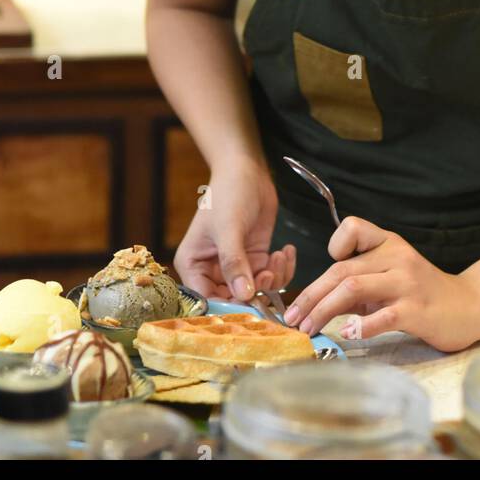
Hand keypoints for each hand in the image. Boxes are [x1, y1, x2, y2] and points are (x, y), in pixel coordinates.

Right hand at [173, 158, 296, 302]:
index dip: (228, 307)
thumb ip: (234, 262)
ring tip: (278, 257)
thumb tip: (243, 295)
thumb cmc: (228, 194)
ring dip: (273, 279)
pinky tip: (285, 250)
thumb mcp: (229, 228)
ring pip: (256, 291)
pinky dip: (282, 269)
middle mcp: (212, 270)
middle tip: (269, 275)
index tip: (251, 304)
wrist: (247, 171)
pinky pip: (270, 277)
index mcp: (193, 265)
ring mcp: (236, 266)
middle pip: (234, 300)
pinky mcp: (255, 259)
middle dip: (256, 292)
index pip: (207, 300)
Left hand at [282, 217, 479, 352]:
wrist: (468, 306)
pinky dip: (362, 326)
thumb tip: (320, 301)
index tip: (323, 274)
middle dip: (312, 294)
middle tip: (293, 317)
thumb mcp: (390, 279)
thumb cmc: (423, 293)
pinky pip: (383, 316)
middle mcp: (396, 257)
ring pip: (354, 288)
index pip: (353, 227)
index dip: (333, 246)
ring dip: (324, 310)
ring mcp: (407, 283)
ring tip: (309, 328)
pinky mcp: (416, 310)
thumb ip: (359, 284)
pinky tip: (348, 334)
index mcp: (388, 243)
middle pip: (342, 269)